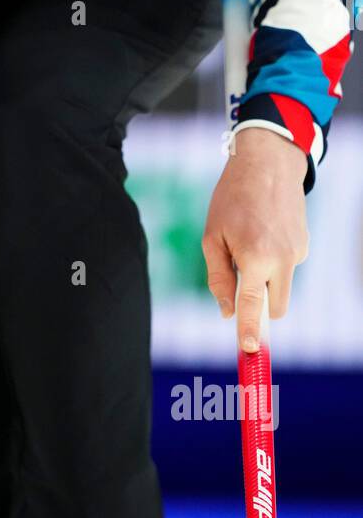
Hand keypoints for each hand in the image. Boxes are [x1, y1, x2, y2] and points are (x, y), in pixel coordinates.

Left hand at [202, 127, 308, 351]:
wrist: (268, 165)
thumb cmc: (231, 200)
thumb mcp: (212, 237)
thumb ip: (218, 277)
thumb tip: (226, 312)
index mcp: (255, 257)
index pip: (252, 306)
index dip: (249, 332)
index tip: (248, 352)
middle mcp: (283, 259)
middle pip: (276, 308)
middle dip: (260, 309)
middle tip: (240, 295)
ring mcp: (298, 253)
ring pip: (281, 287)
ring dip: (265, 281)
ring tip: (248, 244)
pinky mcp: (304, 246)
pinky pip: (286, 267)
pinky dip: (273, 262)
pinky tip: (263, 233)